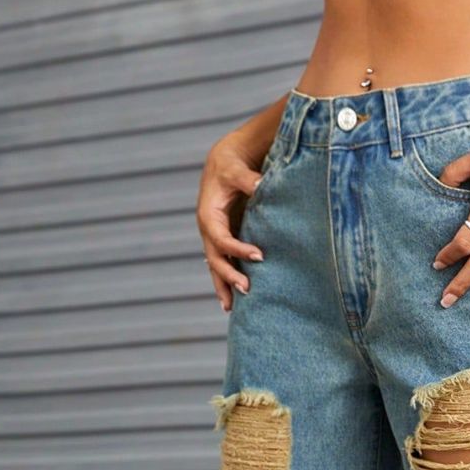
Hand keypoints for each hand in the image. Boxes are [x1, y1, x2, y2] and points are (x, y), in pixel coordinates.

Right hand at [197, 132, 267, 311]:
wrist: (225, 161)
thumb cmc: (231, 164)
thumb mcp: (237, 169)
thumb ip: (248, 179)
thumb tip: (262, 185)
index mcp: (208, 214)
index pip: (221, 239)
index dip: (237, 249)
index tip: (259, 256)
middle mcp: (208, 229)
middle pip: (215, 259)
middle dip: (229, 276)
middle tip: (247, 290)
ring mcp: (214, 237)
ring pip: (215, 267)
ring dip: (223, 287)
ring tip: (231, 309)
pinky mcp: (223, 240)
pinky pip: (222, 264)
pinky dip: (225, 281)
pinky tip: (231, 301)